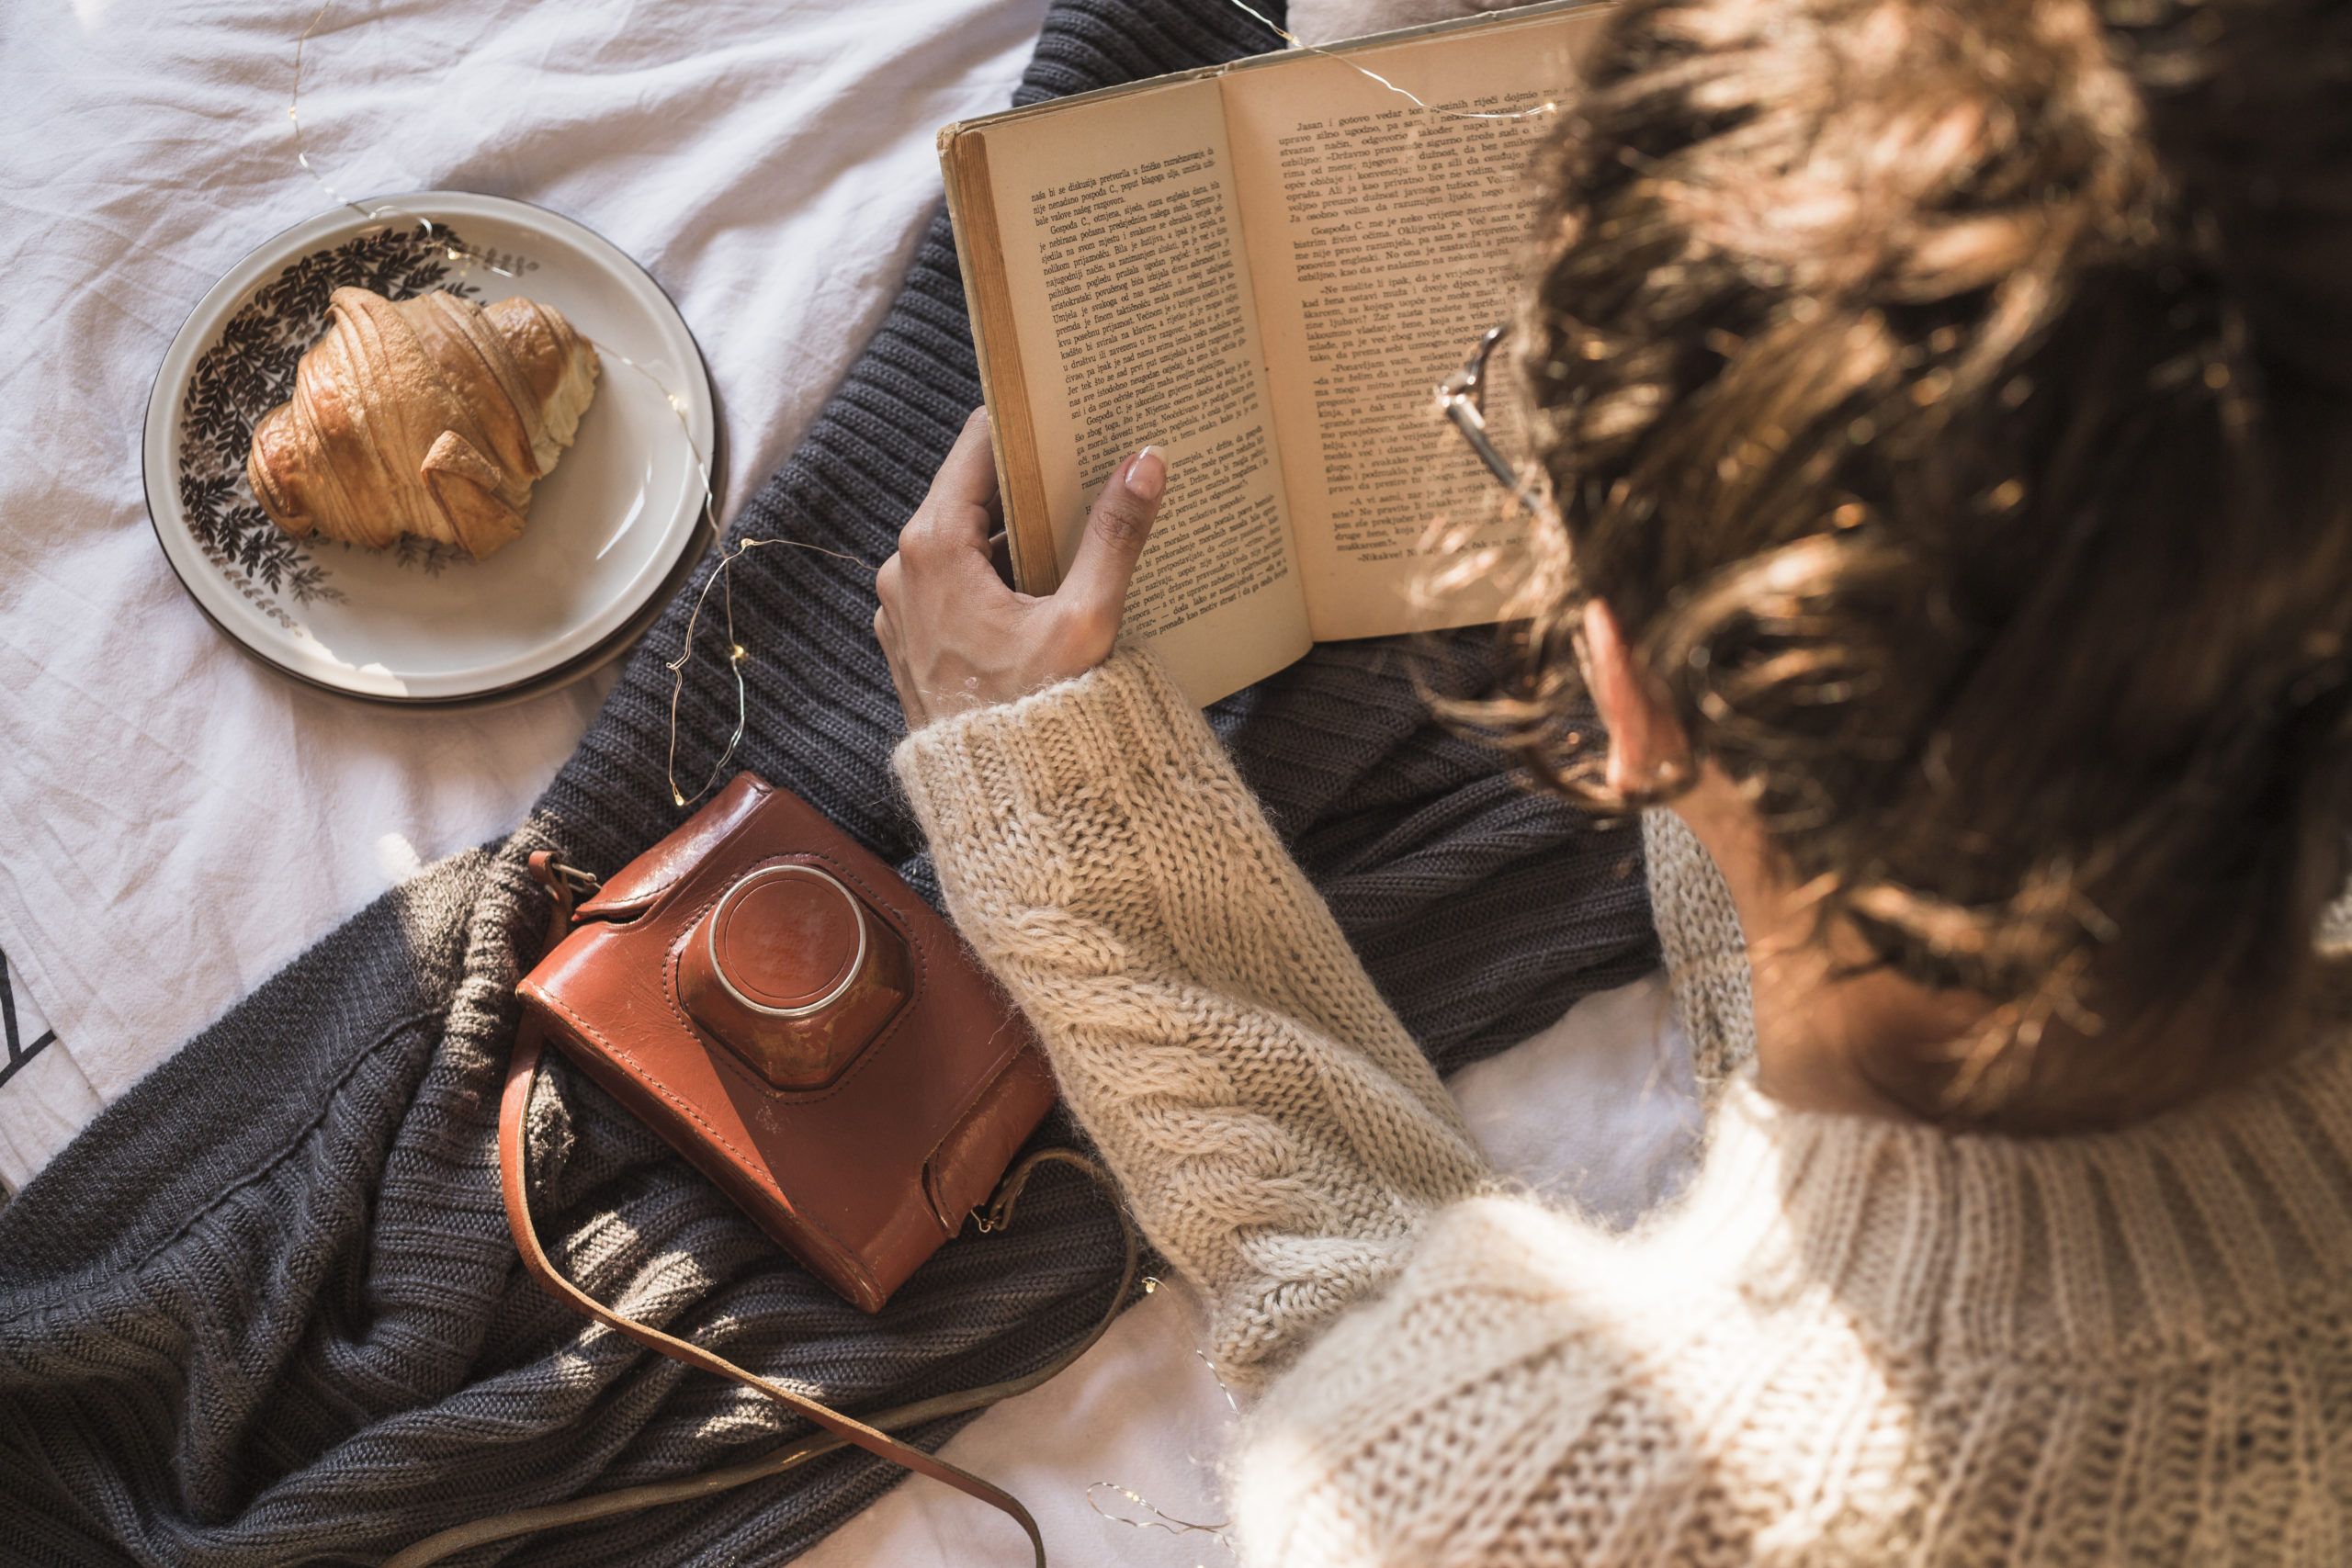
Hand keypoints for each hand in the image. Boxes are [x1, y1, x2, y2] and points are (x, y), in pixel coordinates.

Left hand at [875, 408, 1165, 728]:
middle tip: (1085, 455)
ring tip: (1075, 517)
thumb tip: (1144, 463)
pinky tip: (1043, 582)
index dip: (1023, 421)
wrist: (997, 800)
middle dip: (1025, 476)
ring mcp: (900, 605)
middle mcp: (902, 567)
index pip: (977, 446)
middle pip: (970, 492)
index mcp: (934, 545)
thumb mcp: (1085, 620)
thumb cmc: (1033, 714)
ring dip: (1012, 529)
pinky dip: (992, 573)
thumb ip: (1114, 535)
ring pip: (961, 540)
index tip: (1062, 404)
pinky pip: (952, 583)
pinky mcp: (910, 639)